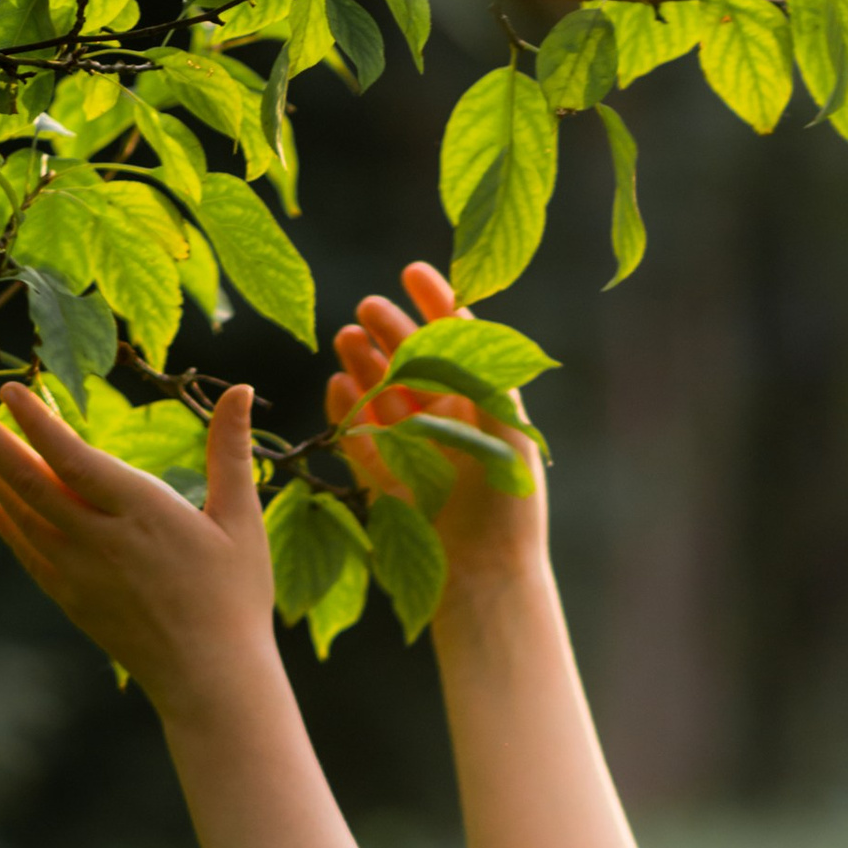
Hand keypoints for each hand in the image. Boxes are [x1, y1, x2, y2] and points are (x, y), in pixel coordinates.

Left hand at [0, 379, 272, 718]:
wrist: (212, 681)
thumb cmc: (236, 599)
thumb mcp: (242, 521)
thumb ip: (232, 452)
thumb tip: (244, 388)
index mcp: (141, 512)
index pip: (73, 457)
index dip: (36, 422)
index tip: (7, 390)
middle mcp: (100, 541)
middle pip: (29, 480)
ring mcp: (81, 574)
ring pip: (24, 514)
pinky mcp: (74, 601)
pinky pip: (30, 555)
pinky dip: (10, 525)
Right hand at [326, 259, 549, 605]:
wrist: (483, 576)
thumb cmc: (507, 507)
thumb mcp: (509, 432)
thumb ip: (489, 375)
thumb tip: (463, 320)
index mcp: (480, 403)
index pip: (457, 339)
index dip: (436, 301)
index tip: (412, 270)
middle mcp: (445, 420)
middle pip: (412, 359)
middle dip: (390, 329)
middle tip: (368, 307)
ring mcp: (411, 447)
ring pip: (380, 391)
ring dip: (364, 362)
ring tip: (348, 338)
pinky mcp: (382, 477)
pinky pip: (357, 434)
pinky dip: (346, 408)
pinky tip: (339, 384)